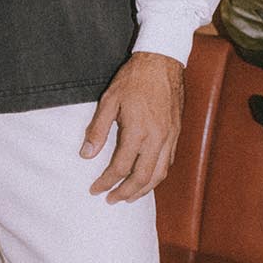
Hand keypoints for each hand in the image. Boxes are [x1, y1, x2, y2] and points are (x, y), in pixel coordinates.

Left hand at [79, 51, 184, 202]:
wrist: (162, 62)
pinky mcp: (176, 134)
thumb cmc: (133, 79)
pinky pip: (167, 163)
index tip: (95, 189)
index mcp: (138, 131)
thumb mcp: (109, 100)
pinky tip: (146, 178)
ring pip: (158, 175)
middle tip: (110, 199)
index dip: (106, 182)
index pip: (120, 167)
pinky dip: (156, 177)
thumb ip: (98, 129)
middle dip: (124, 193)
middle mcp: (157, 139)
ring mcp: (169, 138)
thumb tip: (86, 155)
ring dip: (143, 190)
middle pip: (142, 178)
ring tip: (128, 197)